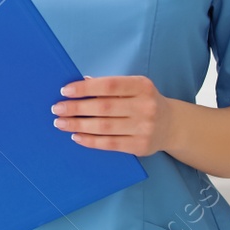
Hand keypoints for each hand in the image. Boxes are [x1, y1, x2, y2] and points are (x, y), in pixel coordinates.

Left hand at [50, 75, 176, 156]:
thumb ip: (109, 86)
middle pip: (104, 108)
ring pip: (104, 127)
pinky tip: (76, 136)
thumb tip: (79, 83)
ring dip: (78, 125)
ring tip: (61, 123)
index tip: (64, 91)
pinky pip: (110, 144)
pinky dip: (90, 141)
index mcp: (142, 86)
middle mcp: (146, 106)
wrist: (172, 125)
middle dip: (76, 108)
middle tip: (57, 109)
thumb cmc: (143, 101)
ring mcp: (145, 128)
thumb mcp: (133, 88)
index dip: (85, 88)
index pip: (109, 85)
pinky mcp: (141, 146)